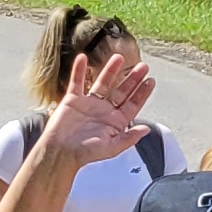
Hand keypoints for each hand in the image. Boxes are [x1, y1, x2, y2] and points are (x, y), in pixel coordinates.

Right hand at [41, 44, 154, 160]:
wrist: (60, 152)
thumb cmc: (86, 153)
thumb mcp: (112, 148)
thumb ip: (130, 138)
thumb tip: (147, 129)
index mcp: (116, 121)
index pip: (132, 104)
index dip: (142, 93)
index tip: (151, 81)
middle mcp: (104, 110)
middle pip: (121, 91)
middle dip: (132, 79)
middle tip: (143, 66)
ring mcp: (89, 103)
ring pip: (102, 83)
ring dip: (110, 70)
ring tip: (118, 57)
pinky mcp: (73, 100)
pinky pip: (77, 81)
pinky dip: (79, 70)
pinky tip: (83, 58)